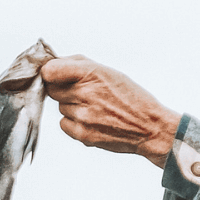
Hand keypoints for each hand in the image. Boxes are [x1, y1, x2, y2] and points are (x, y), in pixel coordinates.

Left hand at [41, 56, 179, 167]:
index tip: (56, 76)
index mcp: (91, 73)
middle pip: (53, 90)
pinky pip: (64, 124)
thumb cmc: (131, 97)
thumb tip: (52, 65)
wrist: (150, 128)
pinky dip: (74, 123)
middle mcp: (85, 94)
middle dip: (64, 90)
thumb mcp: (109, 71)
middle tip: (83, 94)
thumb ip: (78, 65)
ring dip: (72, 107)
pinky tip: (92, 121)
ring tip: (95, 109)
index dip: (51, 73)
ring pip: (60, 108)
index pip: (49, 71)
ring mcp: (83, 116)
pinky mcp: (83, 135)